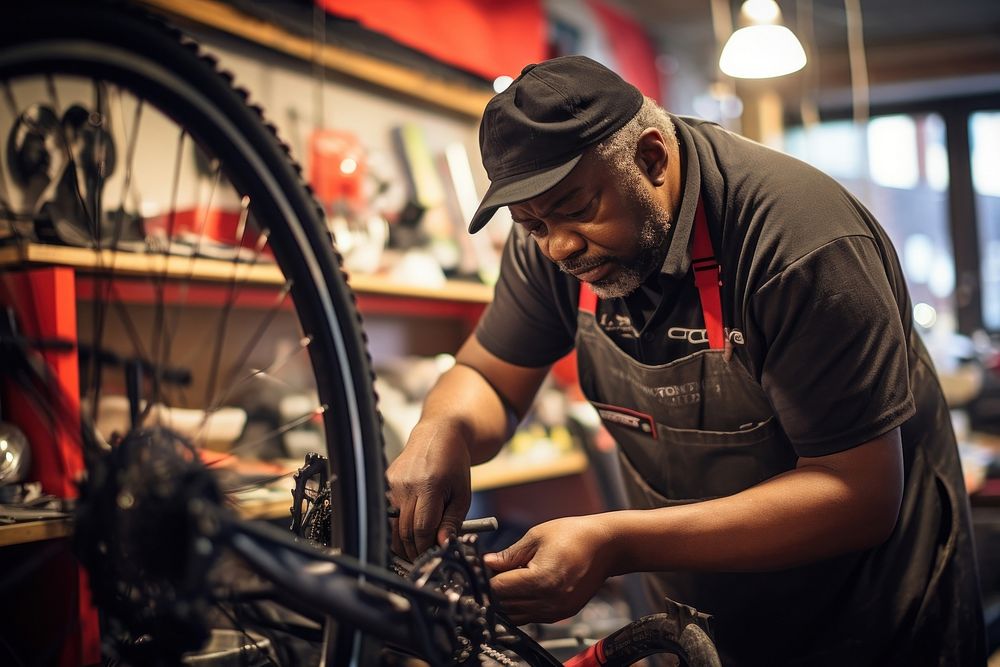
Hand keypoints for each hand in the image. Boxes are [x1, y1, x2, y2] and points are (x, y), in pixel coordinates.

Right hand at [386, 421, 471, 560]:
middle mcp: (407, 485)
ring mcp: (393, 483)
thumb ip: (452, 521)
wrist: (439, 435)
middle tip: (425, 558)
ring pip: (392, 525)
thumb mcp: (462, 494)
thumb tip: (443, 544)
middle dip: (414, 550)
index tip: (434, 556)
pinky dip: (396, 526)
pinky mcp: (385, 482)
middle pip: (404, 531)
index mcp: (430, 486)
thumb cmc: (454, 465)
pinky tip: (408, 530)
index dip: (427, 547)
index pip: (422, 528)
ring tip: (416, 549)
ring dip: (403, 543)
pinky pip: (388, 513)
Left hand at [484, 515, 617, 624]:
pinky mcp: (563, 613)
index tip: (489, 566)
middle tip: (500, 571)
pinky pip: (533, 617)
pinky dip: (525, 606)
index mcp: (540, 580)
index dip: (489, 577)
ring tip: (515, 579)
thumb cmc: (575, 535)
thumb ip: (509, 555)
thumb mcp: (536, 537)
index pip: (498, 589)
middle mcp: (549, 601)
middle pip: (505, 605)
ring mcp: (557, 610)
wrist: (607, 546)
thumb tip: (487, 563)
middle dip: (498, 589)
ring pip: (517, 615)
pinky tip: (529, 587)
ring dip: (510, 600)